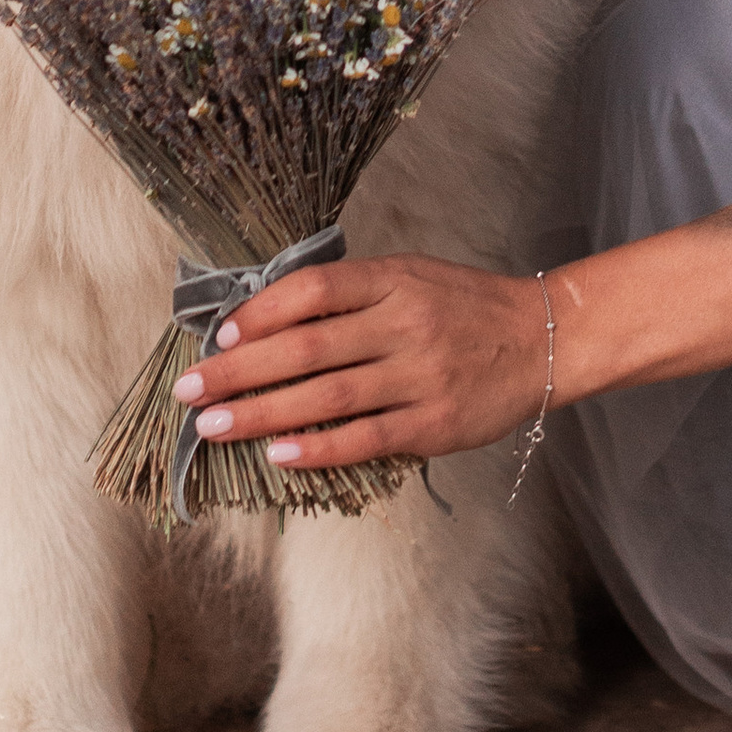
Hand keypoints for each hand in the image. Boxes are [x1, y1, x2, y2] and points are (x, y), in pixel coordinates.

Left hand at [173, 255, 550, 469]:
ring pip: (326, 396)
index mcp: (394, 281)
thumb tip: (269, 315)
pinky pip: (364, 439)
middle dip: (238, 371)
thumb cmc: (464, 306)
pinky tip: (278, 455)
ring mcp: (419, 376)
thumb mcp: (411, 276)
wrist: (542, 340)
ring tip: (214, 426)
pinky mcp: (433, 424)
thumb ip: (352, 294)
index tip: (219, 336)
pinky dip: (317, 448)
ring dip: (261, 414)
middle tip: (189, 390)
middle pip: (306, 348)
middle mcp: (404, 325)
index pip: (313, 291)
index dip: (260, 312)